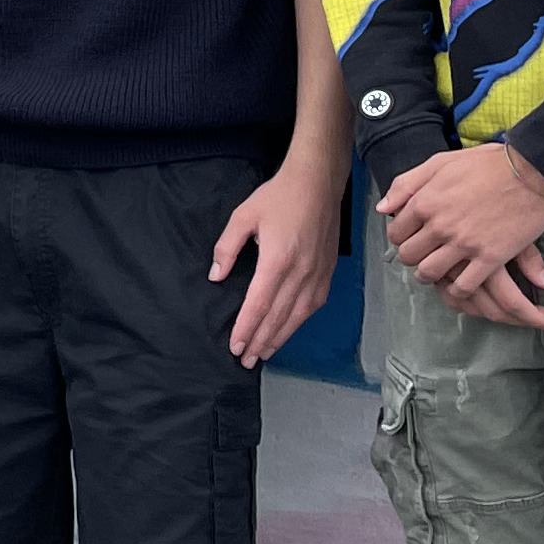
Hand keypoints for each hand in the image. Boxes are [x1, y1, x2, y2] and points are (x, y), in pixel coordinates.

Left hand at [214, 154, 345, 365]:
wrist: (317, 183)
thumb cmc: (278, 197)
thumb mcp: (243, 216)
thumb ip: (226, 248)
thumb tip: (216, 276)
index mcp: (277, 260)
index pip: (259, 305)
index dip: (246, 328)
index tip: (234, 346)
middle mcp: (301, 272)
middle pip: (278, 317)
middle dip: (260, 341)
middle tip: (246, 360)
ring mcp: (317, 274)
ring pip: (298, 316)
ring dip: (280, 337)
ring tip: (264, 354)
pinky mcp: (328, 272)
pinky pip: (313, 305)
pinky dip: (299, 323)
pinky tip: (288, 331)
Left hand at [377, 143, 543, 330]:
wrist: (533, 171)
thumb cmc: (487, 163)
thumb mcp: (440, 163)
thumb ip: (407, 184)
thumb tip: (383, 209)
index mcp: (425, 202)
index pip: (396, 232)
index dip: (401, 237)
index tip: (411, 237)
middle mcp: (440, 225)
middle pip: (409, 256)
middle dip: (412, 257)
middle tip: (423, 255)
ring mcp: (465, 243)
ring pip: (430, 273)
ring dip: (429, 275)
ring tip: (436, 271)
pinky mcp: (491, 257)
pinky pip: (463, 285)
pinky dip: (457, 289)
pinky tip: (459, 283)